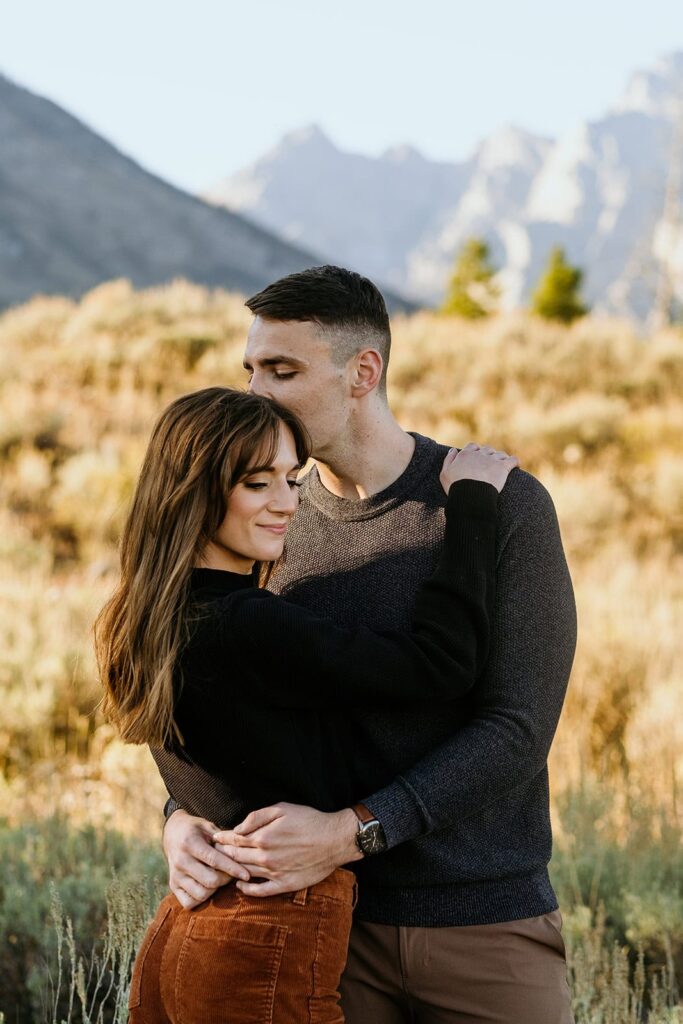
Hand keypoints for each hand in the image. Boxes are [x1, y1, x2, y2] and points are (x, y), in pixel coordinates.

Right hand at [162, 809, 250, 908]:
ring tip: (219, 877)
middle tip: (232, 873)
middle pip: (210, 881)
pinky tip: (207, 887)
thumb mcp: (208, 826)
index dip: (233, 868)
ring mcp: (175, 875)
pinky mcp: (172, 885)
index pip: (214, 860)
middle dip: (226, 879)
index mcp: (190, 843)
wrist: (172, 833)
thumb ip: (224, 837)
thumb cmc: (195, 829)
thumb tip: (244, 846)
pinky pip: (189, 902)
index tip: (247, 875)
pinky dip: (201, 899)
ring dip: (215, 889)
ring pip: (201, 894)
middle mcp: (180, 861)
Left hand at [212, 803, 361, 896]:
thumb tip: (238, 828)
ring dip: (231, 871)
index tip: (215, 838)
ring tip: (221, 868)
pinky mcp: (285, 884)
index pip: (235, 840)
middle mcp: (266, 856)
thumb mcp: (283, 808)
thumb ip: (257, 817)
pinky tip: (241, 885)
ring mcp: (275, 872)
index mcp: (263, 836)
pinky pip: (261, 891)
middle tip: (212, 853)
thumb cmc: (309, 820)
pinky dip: (247, 890)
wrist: (334, 839)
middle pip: (236, 857)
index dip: (222, 839)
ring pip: (245, 873)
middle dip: (222, 854)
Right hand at [440, 442, 518, 493]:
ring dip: (501, 458)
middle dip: (488, 454)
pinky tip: (516, 466)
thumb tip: (453, 449)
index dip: (475, 451)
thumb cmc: (455, 486)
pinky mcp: (503, 467)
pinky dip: (515, 462)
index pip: (473, 446)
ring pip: (500, 454)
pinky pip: (513, 460)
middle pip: (487, 449)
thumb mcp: (444, 473)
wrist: (470, 495)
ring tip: (502, 466)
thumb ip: (448, 459)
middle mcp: (480, 454)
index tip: (476, 457)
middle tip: (489, 464)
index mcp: (466, 454)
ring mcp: (492, 460)